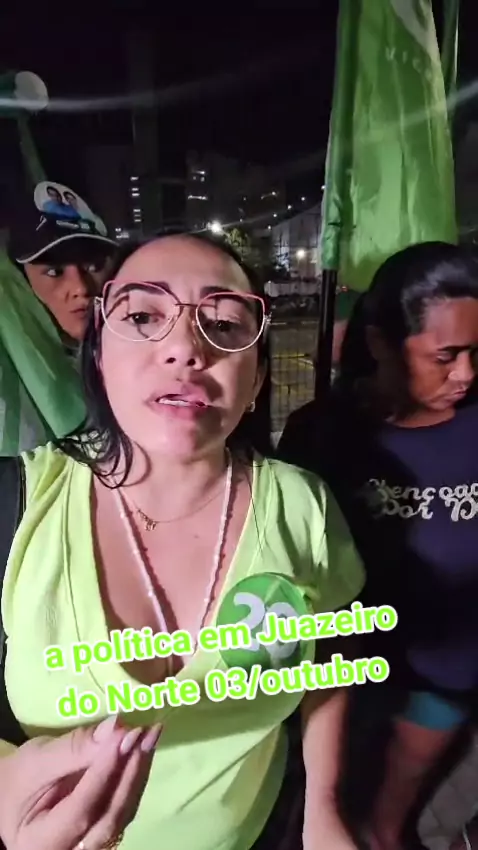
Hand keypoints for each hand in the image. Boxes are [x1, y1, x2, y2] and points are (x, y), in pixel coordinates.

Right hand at [0, 715, 160, 849]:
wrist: (11, 795)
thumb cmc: (18, 780)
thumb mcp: (36, 761)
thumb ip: (74, 748)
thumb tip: (115, 727)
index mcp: (43, 843)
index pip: (81, 809)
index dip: (105, 771)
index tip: (123, 734)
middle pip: (109, 816)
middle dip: (130, 771)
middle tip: (143, 732)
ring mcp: (92, 844)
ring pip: (123, 812)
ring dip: (139, 770)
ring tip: (150, 734)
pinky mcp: (104, 828)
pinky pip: (125, 806)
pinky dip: (135, 775)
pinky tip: (143, 748)